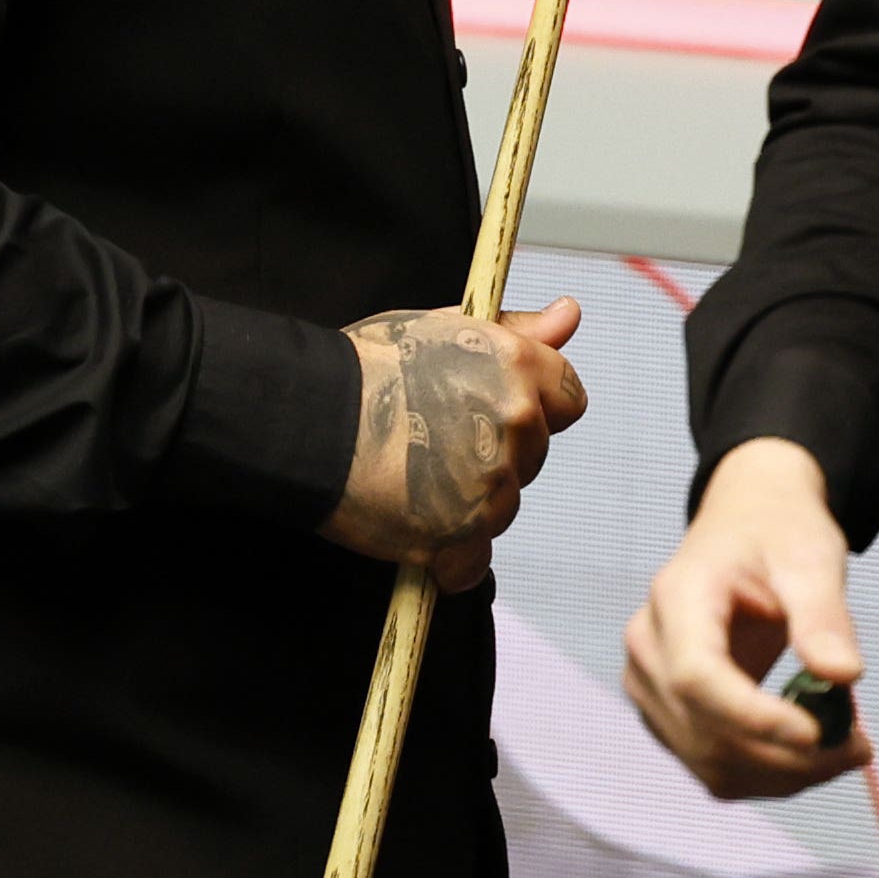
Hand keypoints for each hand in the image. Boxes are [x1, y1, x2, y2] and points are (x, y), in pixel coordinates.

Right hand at [320, 299, 588, 593]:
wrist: (310, 417)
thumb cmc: (366, 367)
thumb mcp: (443, 327)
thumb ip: (514, 329)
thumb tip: (568, 314)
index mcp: (517, 367)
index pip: (568, 399)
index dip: (533, 407)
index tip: (494, 410)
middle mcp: (516, 424)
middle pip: (532, 456)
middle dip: (495, 455)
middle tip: (434, 441)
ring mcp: (491, 485)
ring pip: (502, 507)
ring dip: (470, 504)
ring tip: (414, 479)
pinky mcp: (460, 537)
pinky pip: (472, 562)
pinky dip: (448, 557)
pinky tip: (413, 528)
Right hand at [624, 438, 876, 797]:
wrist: (749, 524)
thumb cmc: (776, 532)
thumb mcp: (810, 558)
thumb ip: (823, 616)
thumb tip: (844, 675)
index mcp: (677, 595)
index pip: (696, 676)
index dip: (753, 718)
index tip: (818, 734)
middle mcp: (648, 646)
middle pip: (703, 730)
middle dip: (785, 756)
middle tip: (859, 747)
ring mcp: (651, 686)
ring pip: (709, 762)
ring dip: (781, 775)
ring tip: (847, 750)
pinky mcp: (669, 715)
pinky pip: (713, 766)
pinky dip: (767, 775)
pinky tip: (814, 756)